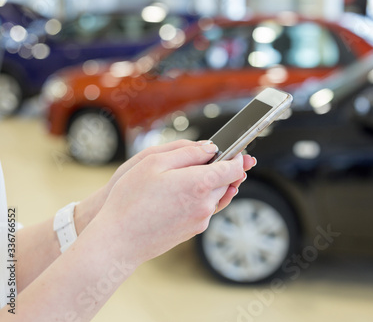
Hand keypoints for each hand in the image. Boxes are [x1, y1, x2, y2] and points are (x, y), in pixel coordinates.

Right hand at [89, 142, 253, 264]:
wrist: (119, 240)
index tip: (234, 150)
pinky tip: (181, 195)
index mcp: (200, 183)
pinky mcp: (193, 231)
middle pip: (227, 182)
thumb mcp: (153, 162)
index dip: (236, 156)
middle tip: (208, 159)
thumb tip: (209, 148)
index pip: (234, 168)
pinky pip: (205, 210)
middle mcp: (206, 204)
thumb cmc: (130, 199)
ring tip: (191, 176)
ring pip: (217, 196)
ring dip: (211, 184)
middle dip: (222, 169)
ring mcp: (201, 220)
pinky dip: (200, 199)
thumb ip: (187, 151)